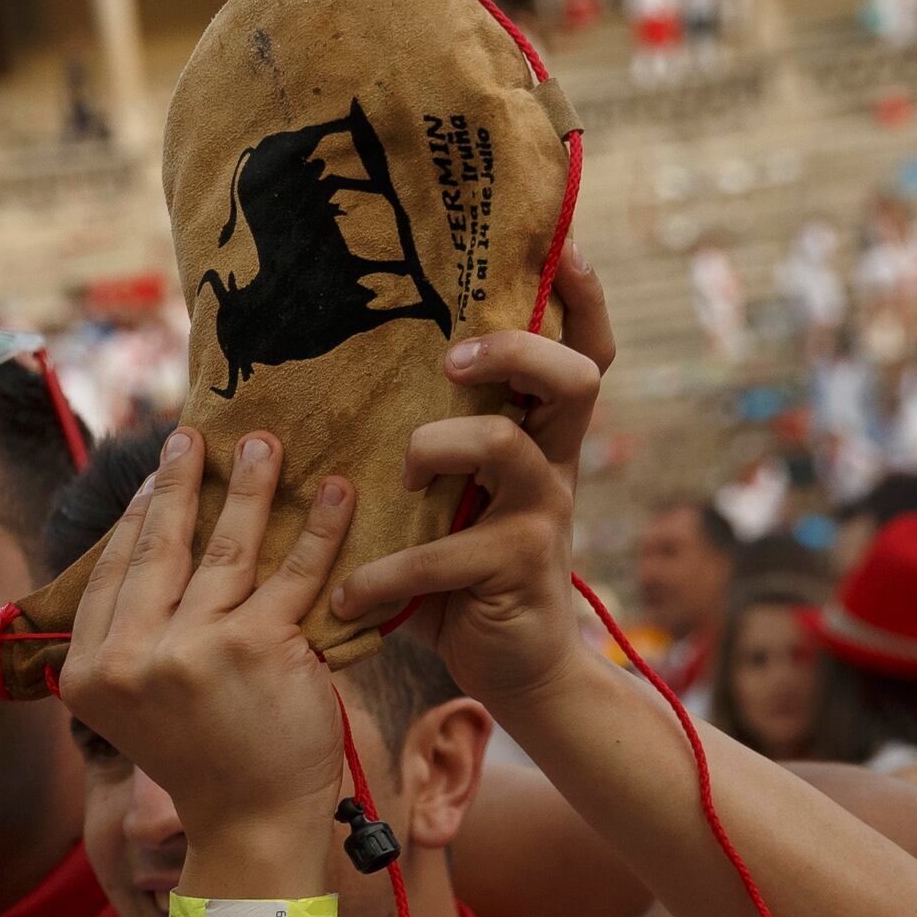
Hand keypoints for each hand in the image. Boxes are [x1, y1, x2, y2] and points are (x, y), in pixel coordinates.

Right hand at [56, 429, 359, 853]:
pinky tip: (337, 494)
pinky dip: (320, 528)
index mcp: (89, 674)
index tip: (158, 475)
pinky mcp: (258, 649)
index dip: (135, 516)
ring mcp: (192, 653)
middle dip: (180, 481)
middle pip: (158, 548)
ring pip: (224, 548)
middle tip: (196, 435)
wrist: (252, 827)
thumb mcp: (140, 708)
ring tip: (267, 445)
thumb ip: (133, 643)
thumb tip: (144, 551)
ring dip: (250, 486)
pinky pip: (293, 573)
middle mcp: (130, 660)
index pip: (112, 573)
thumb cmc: (206, 762)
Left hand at [331, 248, 615, 713]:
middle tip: (453, 360)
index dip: (584, 298)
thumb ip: (423, 445)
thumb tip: (330, 388)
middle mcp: (552, 465)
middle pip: (574, 378)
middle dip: (514, 351)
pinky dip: (385, 574)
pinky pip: (445, 554)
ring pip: (503, 448)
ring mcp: (540, 516)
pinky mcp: (513, 571)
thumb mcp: (453, 499)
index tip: (565, 246)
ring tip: (395, 476)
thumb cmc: (467, 572)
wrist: (517, 670)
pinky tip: (348, 595)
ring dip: (434, 448)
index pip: (586, 351)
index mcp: (540, 437)